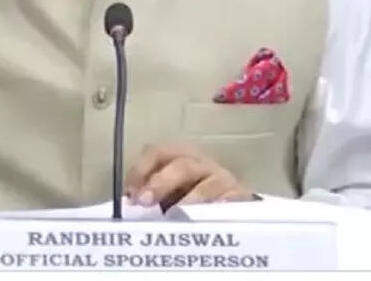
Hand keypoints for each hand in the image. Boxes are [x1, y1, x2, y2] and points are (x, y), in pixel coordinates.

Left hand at [123, 143, 252, 208]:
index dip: (141, 170)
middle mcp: (202, 164)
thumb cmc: (190, 202)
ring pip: (209, 183)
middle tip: (145, 201)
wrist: (231, 210)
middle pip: (183, 165)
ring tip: (177, 214)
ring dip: (191, 198)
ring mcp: (224, 180)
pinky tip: (209, 217)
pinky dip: (222, 205)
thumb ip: (150, 198)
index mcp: (180, 158)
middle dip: (162, 182)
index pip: (158, 152)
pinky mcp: (242, 196)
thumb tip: (128, 205)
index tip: (129, 194)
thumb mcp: (168, 197)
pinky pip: (234, 199)